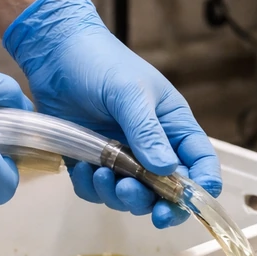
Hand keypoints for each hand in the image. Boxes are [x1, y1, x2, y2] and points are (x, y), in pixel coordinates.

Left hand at [4, 0, 221, 228]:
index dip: (202, 187)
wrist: (54, 52)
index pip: (200, 163)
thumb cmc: (100, 61)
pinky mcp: (93, 163)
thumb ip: (148, 131)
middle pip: (167, 191)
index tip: (190, 203)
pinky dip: (92, 189)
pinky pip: (98, 192)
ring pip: (132, 197)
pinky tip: (83, 169)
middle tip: (141, 202)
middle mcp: (152, 147)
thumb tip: (166, 169)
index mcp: (173, 126)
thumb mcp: (129, 92)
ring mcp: (122, 158)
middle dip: (156, 202)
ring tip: (103, 175)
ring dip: (119, 196)